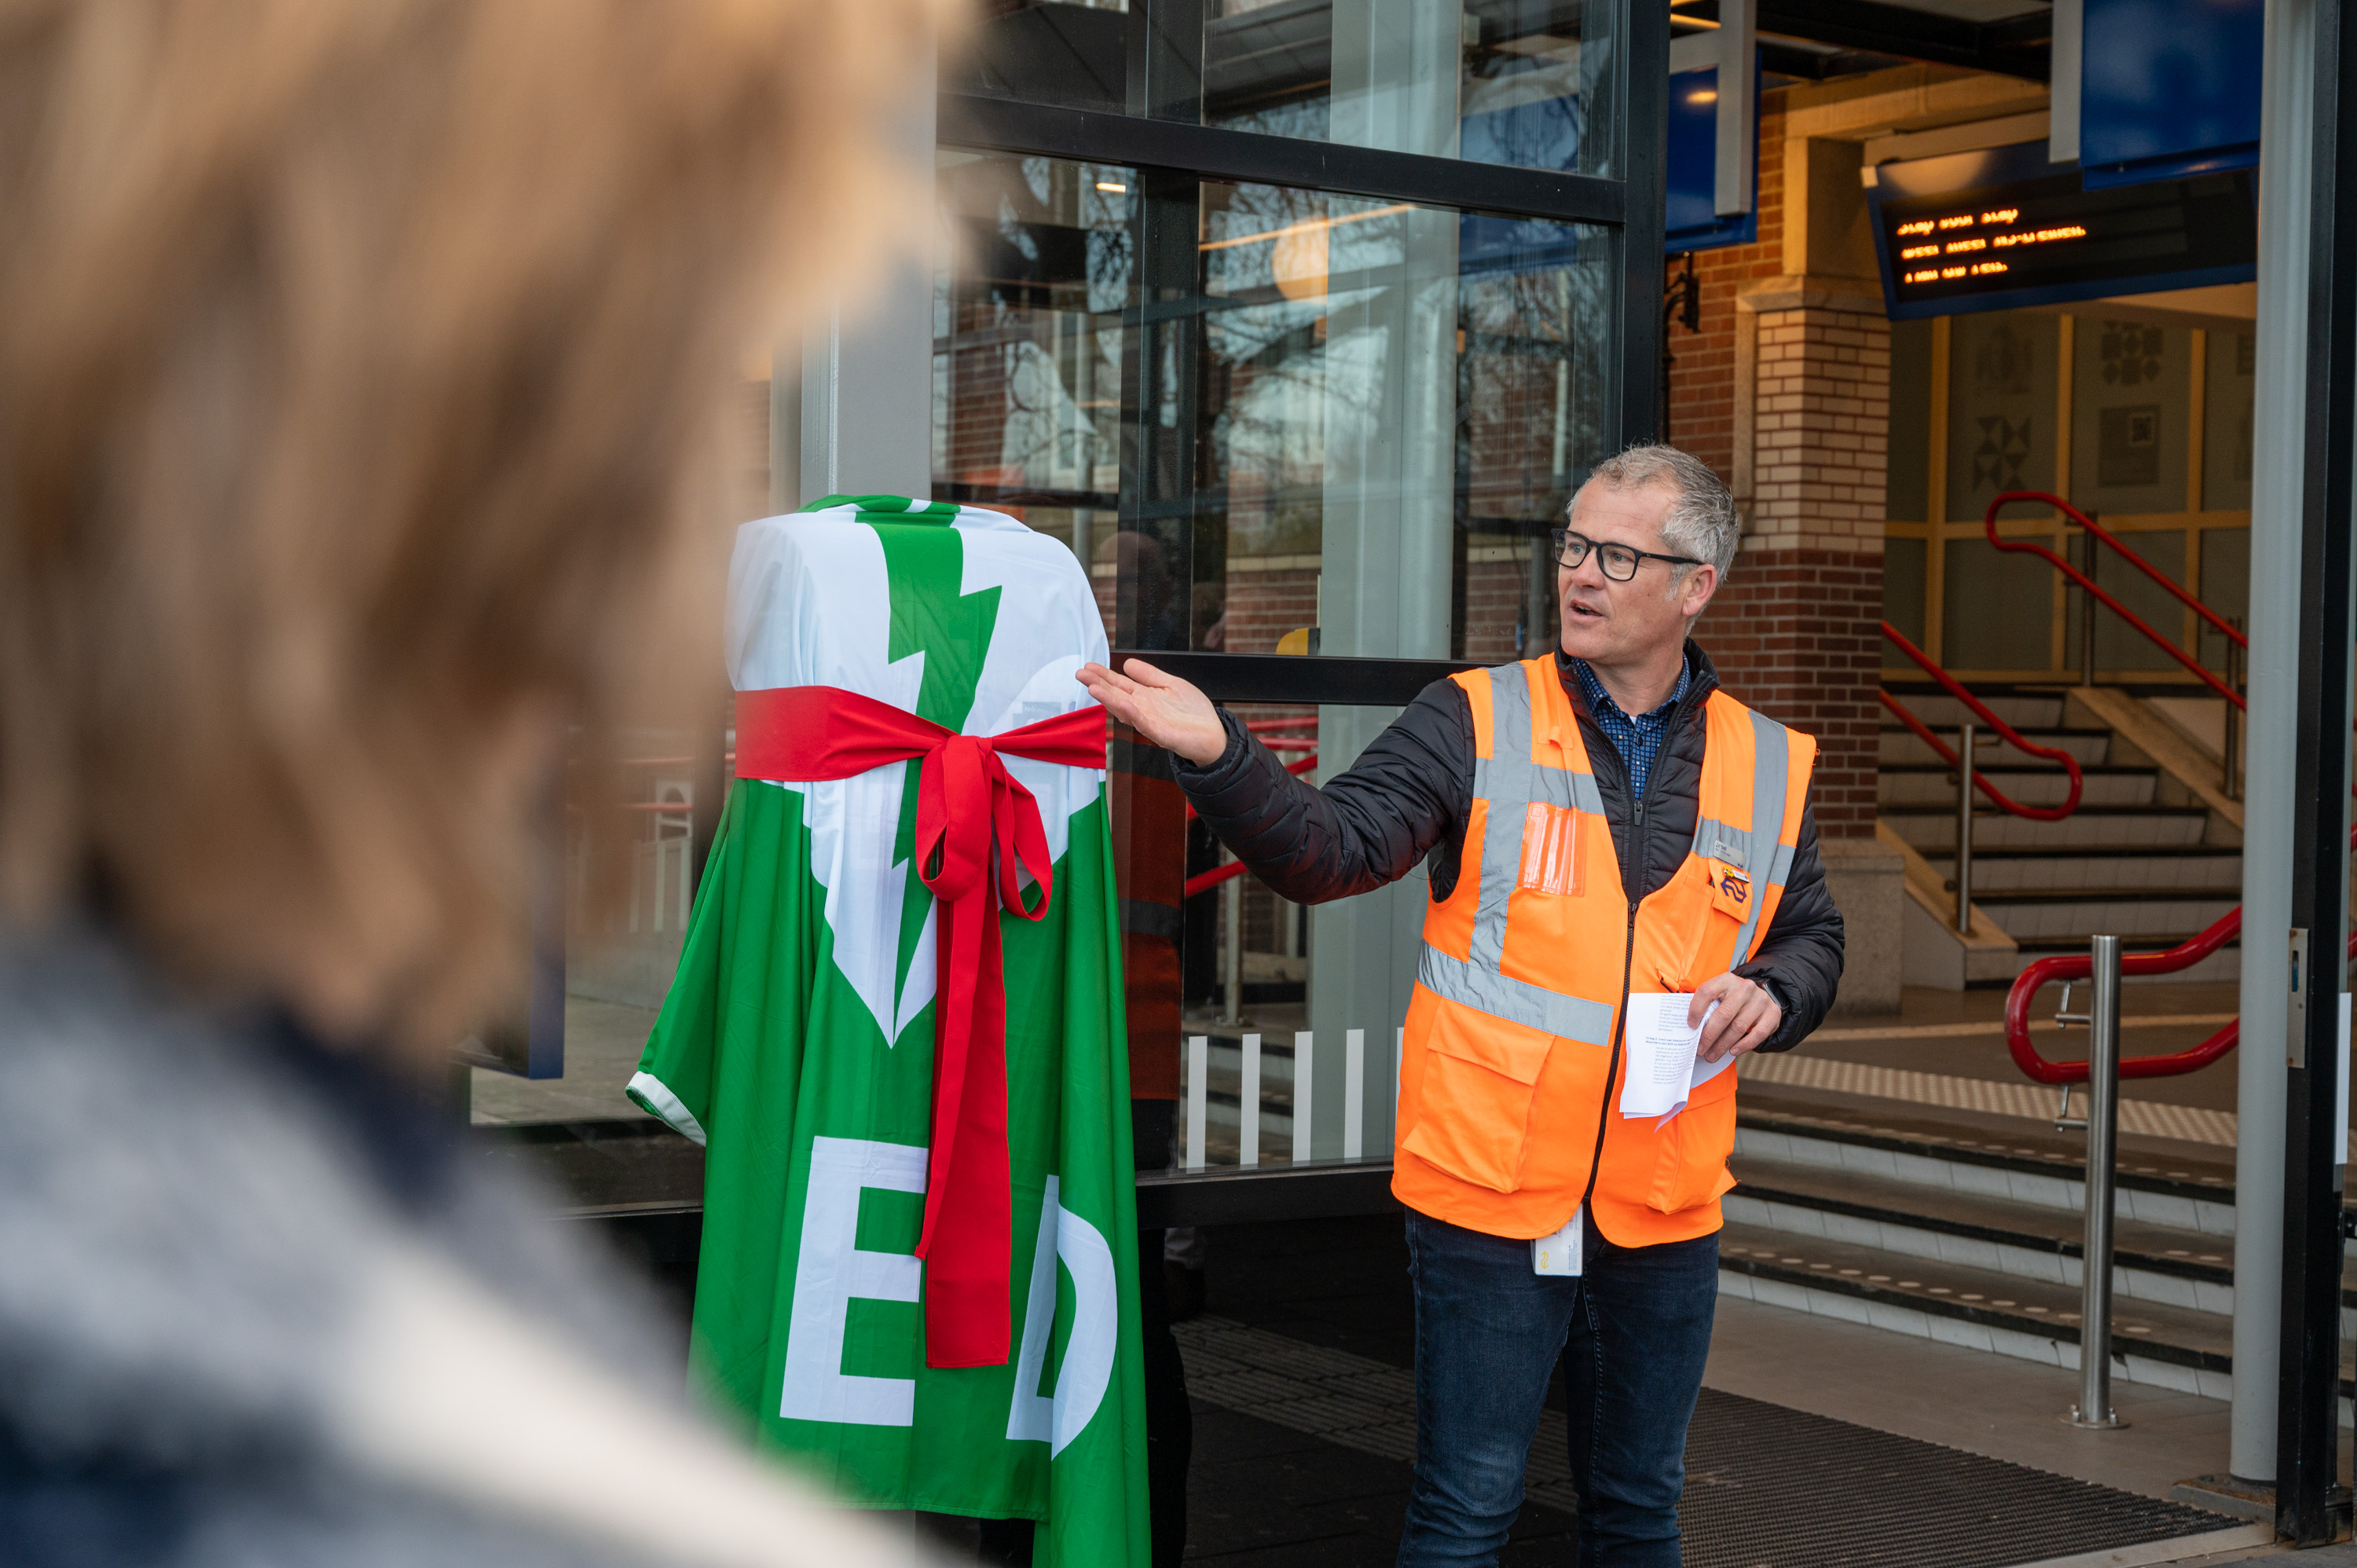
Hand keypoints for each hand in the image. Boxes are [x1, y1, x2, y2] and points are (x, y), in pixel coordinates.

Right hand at [1075, 658, 1227, 765]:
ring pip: (1125, 710)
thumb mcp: (1171, 684)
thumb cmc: (1193, 713)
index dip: (1103, 675)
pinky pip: (1144, 724)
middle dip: (1098, 684)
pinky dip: (1133, 714)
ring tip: (1093, 688)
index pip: (1119, 683)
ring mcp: (1150, 722)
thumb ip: (1149, 675)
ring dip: (1108, 699)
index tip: (1088, 666)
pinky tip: (1123, 704)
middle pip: (1116, 695)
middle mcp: (1143, 709)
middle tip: (1080, 674)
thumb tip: (1127, 662)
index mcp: (1145, 696)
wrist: (1212, 734)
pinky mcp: (1161, 734)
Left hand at [1691, 972, 1780, 1063]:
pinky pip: (1758, 1033)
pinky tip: (1733, 1051)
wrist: (1761, 997)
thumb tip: (1689, 1028)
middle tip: (1700, 1050)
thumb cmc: (1733, 1000)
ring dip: (1723, 1045)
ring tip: (1712, 1055)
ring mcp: (1760, 999)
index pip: (1707, 991)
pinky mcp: (1773, 1012)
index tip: (1690, 1026)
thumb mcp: (1720, 995)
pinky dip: (1744, 1045)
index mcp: (1726, 979)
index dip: (1696, 1009)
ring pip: (1738, 1027)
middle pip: (1723, 1015)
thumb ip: (1707, 1006)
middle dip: (1709, 1036)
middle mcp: (1744, 987)